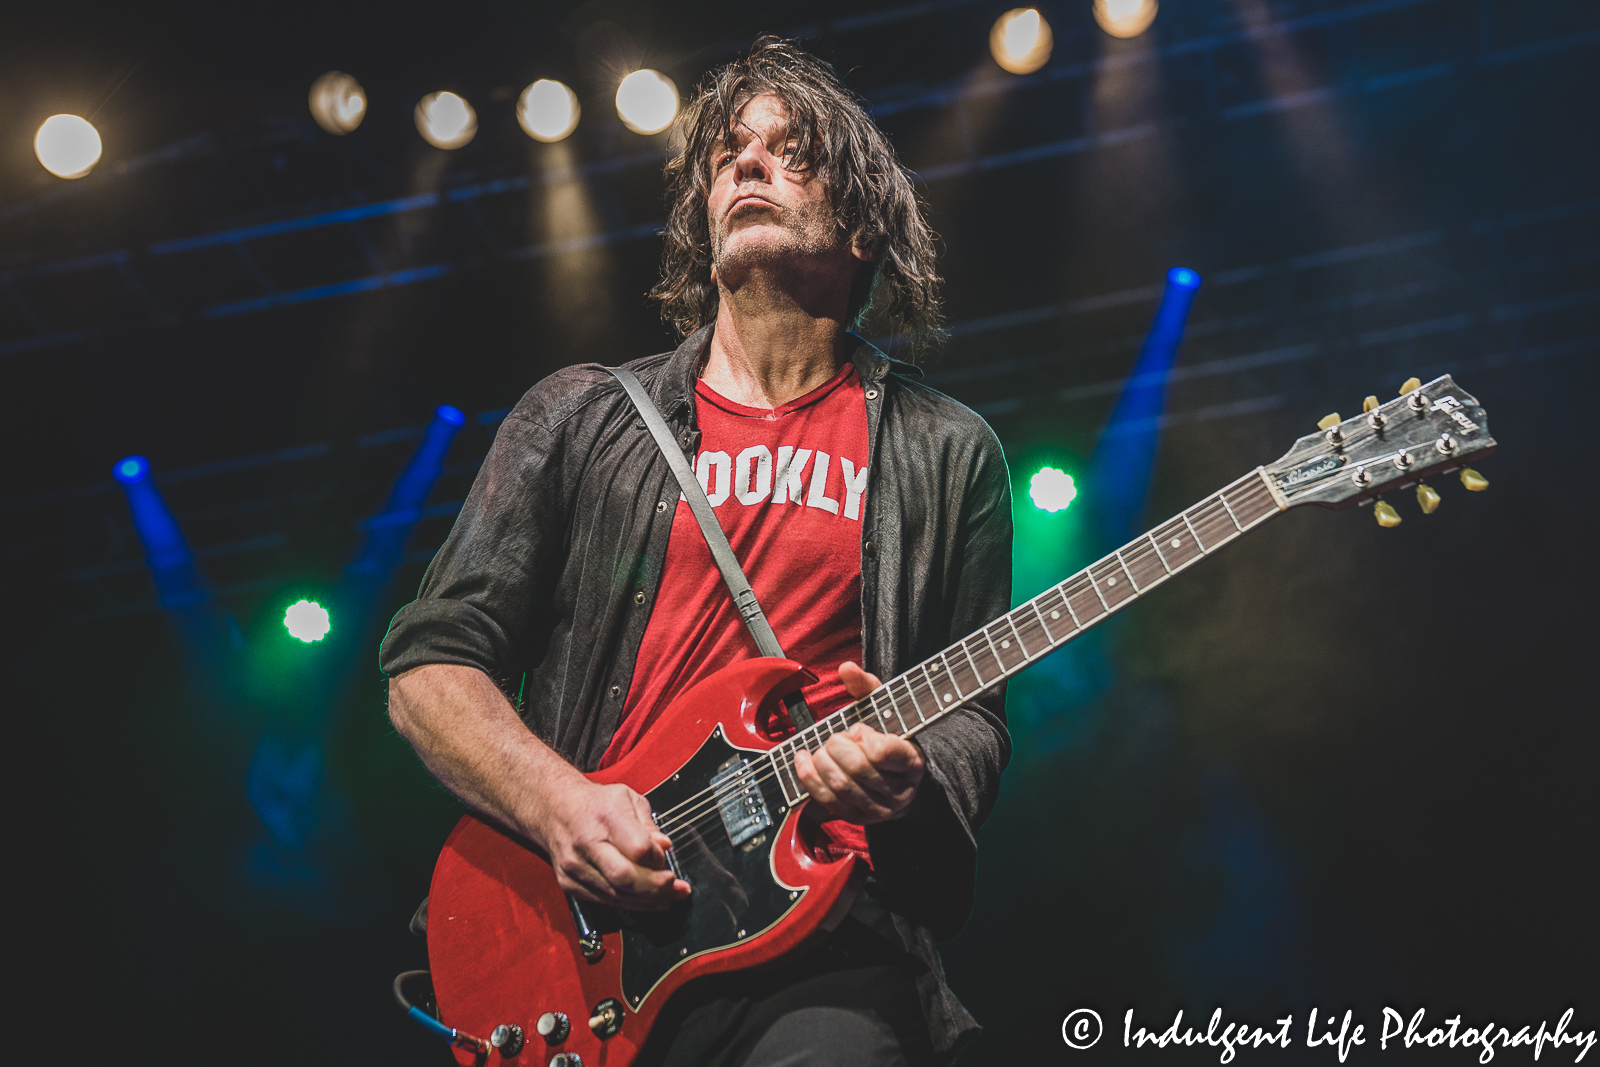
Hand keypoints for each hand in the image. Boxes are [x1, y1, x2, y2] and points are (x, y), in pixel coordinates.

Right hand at [532, 778, 691, 910]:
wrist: (555, 809)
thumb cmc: (596, 803)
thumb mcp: (629, 799)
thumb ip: (649, 825)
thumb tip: (665, 847)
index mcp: (606, 816)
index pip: (638, 848)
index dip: (658, 859)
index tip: (666, 858)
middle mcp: (587, 844)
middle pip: (626, 878)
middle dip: (656, 888)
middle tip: (675, 887)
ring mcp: (575, 867)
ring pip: (616, 895)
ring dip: (646, 901)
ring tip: (668, 897)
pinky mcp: (569, 883)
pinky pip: (604, 901)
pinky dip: (628, 904)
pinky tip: (645, 901)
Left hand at [794, 661, 925, 823]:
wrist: (898, 778)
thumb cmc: (888, 736)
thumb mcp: (884, 708)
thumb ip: (866, 686)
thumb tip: (846, 668)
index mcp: (911, 761)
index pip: (884, 752)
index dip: (864, 737)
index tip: (859, 729)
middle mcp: (899, 791)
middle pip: (858, 769)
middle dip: (837, 747)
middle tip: (836, 736)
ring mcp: (879, 809)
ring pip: (842, 786)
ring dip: (822, 761)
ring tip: (823, 748)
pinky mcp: (858, 818)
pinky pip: (829, 802)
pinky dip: (809, 779)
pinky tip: (803, 760)